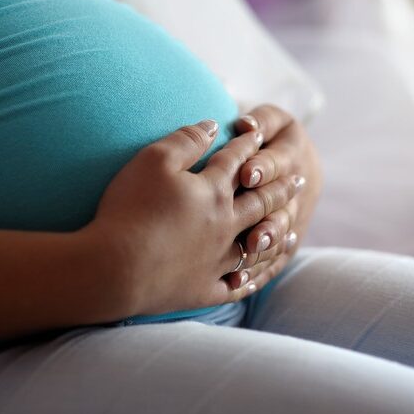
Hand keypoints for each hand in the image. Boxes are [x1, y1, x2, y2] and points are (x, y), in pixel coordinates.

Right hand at [83, 119, 304, 317]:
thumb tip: (213, 124)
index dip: (248, 145)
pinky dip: (248, 280)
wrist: (114, 267)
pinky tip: (253, 278)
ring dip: (275, 233)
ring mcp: (217, 260)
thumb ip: (187, 140)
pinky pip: (235, 285)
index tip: (260, 136)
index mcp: (213, 191)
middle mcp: (224, 224)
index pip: (236, 162)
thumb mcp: (153, 160)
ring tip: (291, 226)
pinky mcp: (203, 289)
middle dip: (280, 187)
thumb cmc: (131, 208)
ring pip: (257, 245)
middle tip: (299, 180)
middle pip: (260, 202)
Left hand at [224, 105, 322, 290]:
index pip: (281, 162)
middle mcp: (298, 190)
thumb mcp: (272, 121)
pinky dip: (258, 272)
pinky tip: (239, 283)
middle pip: (284, 207)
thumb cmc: (271, 136)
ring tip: (248, 259)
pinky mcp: (286, 241)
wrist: (295, 163)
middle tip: (251, 234)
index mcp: (294, 155)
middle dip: (268, 221)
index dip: (265, 169)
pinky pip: (274, 260)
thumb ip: (261, 121)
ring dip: (266, 249)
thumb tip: (246, 125)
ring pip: (282, 237)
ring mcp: (294, 218)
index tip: (247, 175)